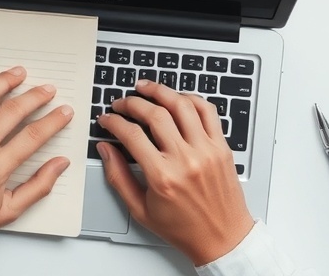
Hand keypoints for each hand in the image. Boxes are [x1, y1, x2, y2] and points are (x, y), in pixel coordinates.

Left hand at [0, 66, 73, 250]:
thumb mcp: (9, 212)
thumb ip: (39, 186)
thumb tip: (60, 164)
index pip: (32, 137)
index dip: (53, 121)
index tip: (64, 112)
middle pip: (12, 111)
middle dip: (35, 96)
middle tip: (48, 90)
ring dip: (5, 81)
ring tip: (19, 73)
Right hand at [97, 80, 254, 265]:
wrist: (223, 239)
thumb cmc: (184, 229)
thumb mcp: (141, 210)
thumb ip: (118, 177)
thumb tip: (105, 149)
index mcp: (163, 177)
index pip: (131, 135)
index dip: (114, 121)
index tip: (107, 118)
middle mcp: (186, 159)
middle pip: (155, 114)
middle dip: (132, 102)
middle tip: (121, 102)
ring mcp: (207, 150)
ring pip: (182, 105)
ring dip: (160, 91)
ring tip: (146, 88)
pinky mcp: (222, 147)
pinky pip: (208, 112)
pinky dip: (191, 98)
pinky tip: (177, 98)